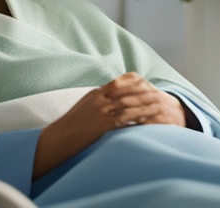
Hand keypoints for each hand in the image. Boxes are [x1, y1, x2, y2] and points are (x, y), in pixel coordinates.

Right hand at [33, 72, 185, 178]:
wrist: (61, 137)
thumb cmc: (71, 125)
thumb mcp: (84, 107)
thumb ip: (97, 100)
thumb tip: (108, 98)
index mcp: (95, 94)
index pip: (118, 82)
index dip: (134, 82)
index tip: (146, 83)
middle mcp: (99, 99)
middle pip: (127, 91)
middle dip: (144, 92)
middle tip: (158, 94)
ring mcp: (101, 111)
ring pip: (129, 105)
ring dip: (145, 106)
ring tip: (159, 107)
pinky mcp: (103, 124)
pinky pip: (125, 120)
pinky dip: (138, 119)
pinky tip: (148, 122)